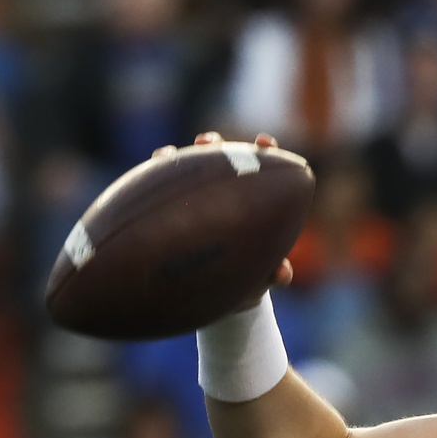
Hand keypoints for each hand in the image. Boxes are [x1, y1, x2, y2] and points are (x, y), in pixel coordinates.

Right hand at [154, 132, 294, 288]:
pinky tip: (154, 167)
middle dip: (215, 147)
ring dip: (179, 159)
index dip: (263, 151)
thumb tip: (282, 273)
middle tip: (209, 142)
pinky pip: (161, 189)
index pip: (260, 169)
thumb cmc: (244, 279)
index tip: (264, 142)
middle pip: (220, 161)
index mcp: (253, 203)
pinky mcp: (170, 209)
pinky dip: (158, 175)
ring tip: (168, 154)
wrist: (215, 295)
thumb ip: (273, 274)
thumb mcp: (259, 277)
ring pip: (188, 172)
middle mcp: (223, 194)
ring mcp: (195, 199)